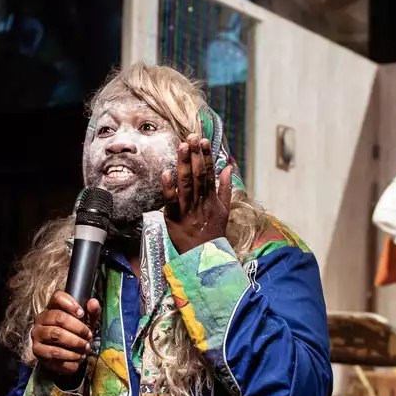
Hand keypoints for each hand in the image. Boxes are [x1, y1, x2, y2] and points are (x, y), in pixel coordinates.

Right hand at [32, 290, 99, 378]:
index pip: (57, 297)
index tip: (82, 314)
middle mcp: (40, 319)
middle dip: (78, 328)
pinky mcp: (37, 351)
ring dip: (75, 343)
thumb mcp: (86, 323)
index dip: (71, 304)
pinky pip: (54, 353)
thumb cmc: (75, 335)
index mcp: (51, 307)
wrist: (64, 356)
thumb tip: (93, 302)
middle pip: (58, 318)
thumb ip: (92, 312)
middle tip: (89, 336)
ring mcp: (37, 335)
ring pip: (56, 335)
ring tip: (85, 348)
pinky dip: (70, 356)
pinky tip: (78, 357)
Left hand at [161, 134, 232, 253]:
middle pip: (198, 174)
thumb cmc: (213, 232)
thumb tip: (229, 167)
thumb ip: (226, 187)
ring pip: (186, 183)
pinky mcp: (174, 218)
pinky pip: (170, 201)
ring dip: (183, 164)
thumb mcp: (224, 209)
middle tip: (192, 137)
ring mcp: (187, 209)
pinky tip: (166, 173)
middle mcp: (200, 201)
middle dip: (195, 155)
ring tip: (182, 147)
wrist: (205, 257)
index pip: (209, 173)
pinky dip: (169, 187)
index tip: (204, 140)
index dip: (206, 156)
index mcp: (211, 198)